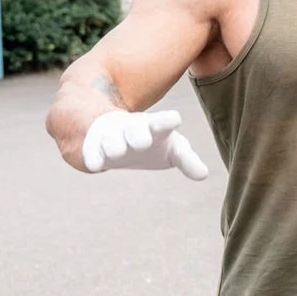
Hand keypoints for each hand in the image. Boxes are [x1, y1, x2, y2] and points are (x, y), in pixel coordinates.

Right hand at [81, 109, 209, 179]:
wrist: (112, 134)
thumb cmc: (150, 141)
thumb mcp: (172, 148)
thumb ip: (187, 160)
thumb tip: (204, 175)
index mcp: (155, 126)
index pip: (163, 121)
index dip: (167, 121)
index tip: (173, 120)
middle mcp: (132, 128)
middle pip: (134, 128)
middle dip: (137, 132)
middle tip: (142, 141)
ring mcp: (111, 135)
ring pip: (112, 140)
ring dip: (115, 145)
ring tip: (118, 151)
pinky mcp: (93, 146)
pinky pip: (92, 152)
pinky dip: (94, 158)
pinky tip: (96, 165)